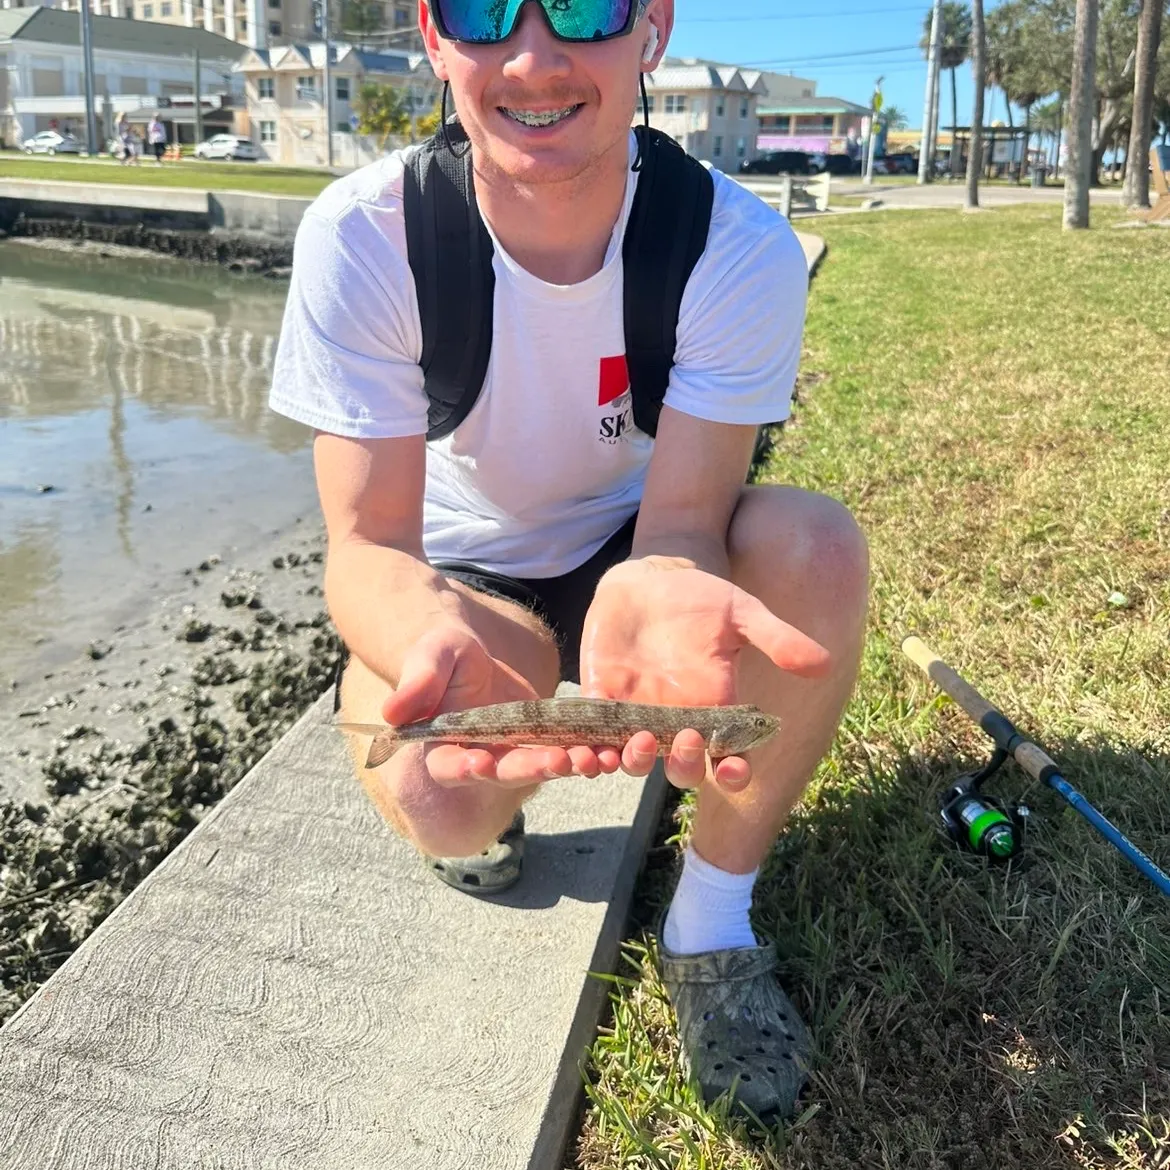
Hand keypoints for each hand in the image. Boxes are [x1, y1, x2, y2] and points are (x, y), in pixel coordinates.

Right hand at [384, 626, 623, 787]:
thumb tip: (390, 713)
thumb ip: (417, 683)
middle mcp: (481, 759)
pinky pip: (570, 749)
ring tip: (602, 758)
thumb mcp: (430, 657)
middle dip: (537, 768)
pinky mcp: (545, 741)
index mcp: (444, 747)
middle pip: (507, 772)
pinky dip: (594, 750)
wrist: (469, 648)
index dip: (466, 767)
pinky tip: (619, 747)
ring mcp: (516, 753)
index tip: (482, 762)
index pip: (451, 766)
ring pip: (545, 766)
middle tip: (566, 761)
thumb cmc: (441, 649)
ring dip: (574, 765)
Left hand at [579, 559, 829, 791]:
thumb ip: (777, 639)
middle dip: (684, 765)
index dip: (733, 773)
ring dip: (633, 763)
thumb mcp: (743, 613)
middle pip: (681, 767)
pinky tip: (586, 753)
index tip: (735, 769)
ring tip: (636, 746)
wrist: (653, 576)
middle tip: (687, 740)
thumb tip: (823, 665)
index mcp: (715, 709)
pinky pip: (593, 736)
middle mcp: (676, 721)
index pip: (727, 758)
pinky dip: (589, 751)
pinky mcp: (601, 697)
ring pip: (633, 760)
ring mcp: (637, 713)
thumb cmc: (703, 597)